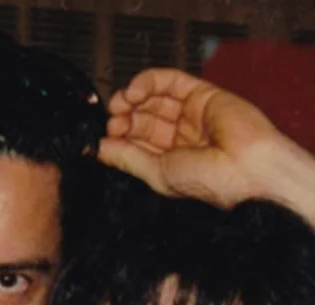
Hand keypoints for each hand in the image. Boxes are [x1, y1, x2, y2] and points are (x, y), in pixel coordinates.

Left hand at [99, 68, 282, 207]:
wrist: (246, 167)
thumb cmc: (209, 181)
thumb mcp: (157, 174)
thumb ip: (128, 159)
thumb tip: (100, 149)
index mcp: (169, 161)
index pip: (136, 143)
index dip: (118, 137)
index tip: (104, 136)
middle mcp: (179, 137)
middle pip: (142, 119)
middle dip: (123, 117)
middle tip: (111, 120)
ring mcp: (190, 114)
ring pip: (154, 98)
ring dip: (132, 98)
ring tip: (119, 104)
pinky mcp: (201, 93)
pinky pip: (170, 81)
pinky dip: (148, 81)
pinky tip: (135, 92)